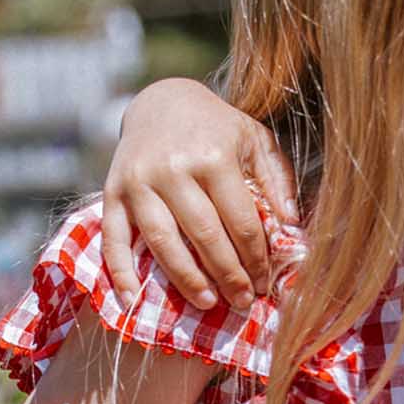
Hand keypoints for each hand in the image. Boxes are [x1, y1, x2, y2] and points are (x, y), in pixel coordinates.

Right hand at [100, 79, 298, 309]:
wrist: (161, 101)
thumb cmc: (216, 127)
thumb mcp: (255, 140)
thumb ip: (277, 179)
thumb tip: (291, 225)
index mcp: (214, 157)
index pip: (240, 222)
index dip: (255, 259)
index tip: (264, 283)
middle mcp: (174, 169)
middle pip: (205, 237)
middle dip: (227, 276)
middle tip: (242, 301)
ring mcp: (139, 182)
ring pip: (164, 243)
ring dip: (187, 280)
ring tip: (208, 303)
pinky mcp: (112, 192)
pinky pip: (114, 238)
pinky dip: (120, 272)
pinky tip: (132, 299)